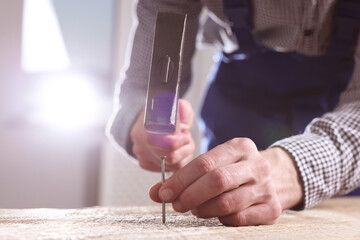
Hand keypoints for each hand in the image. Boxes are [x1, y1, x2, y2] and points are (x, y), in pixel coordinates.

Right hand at [130, 99, 194, 171]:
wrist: (149, 118)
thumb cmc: (163, 112)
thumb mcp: (174, 105)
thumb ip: (181, 107)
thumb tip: (182, 108)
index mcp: (146, 127)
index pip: (169, 144)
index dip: (181, 140)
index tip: (185, 133)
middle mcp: (140, 143)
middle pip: (171, 157)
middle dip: (185, 148)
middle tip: (185, 138)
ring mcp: (141, 155)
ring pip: (172, 166)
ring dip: (183, 155)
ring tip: (181, 143)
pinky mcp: (144, 163)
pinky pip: (168, 170)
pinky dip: (176, 162)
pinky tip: (175, 151)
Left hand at [149, 138, 301, 225]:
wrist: (275, 177)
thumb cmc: (235, 170)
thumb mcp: (215, 163)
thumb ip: (185, 176)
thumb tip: (155, 192)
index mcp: (240, 147)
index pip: (205, 163)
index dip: (180, 180)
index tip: (163, 192)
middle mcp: (256, 164)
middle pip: (217, 181)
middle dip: (190, 195)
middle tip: (176, 205)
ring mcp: (266, 187)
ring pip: (227, 203)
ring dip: (203, 209)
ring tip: (195, 210)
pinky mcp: (272, 209)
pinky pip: (239, 219)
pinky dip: (221, 219)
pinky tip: (216, 214)